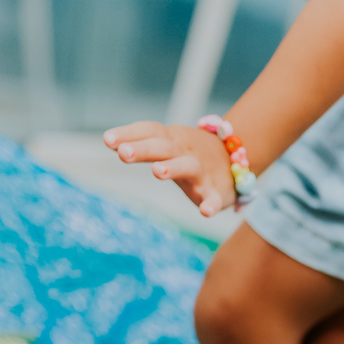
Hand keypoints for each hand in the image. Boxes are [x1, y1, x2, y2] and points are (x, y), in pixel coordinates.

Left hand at [103, 121, 235, 217]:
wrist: (235, 160)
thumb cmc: (190, 153)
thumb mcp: (168, 143)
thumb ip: (142, 143)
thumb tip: (109, 141)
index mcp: (172, 138)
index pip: (149, 130)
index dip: (129, 133)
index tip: (107, 140)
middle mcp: (186, 151)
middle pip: (163, 146)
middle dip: (144, 149)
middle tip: (123, 154)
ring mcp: (202, 171)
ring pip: (187, 166)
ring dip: (173, 167)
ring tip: (157, 172)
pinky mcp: (216, 192)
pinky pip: (215, 199)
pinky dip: (211, 205)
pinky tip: (205, 212)